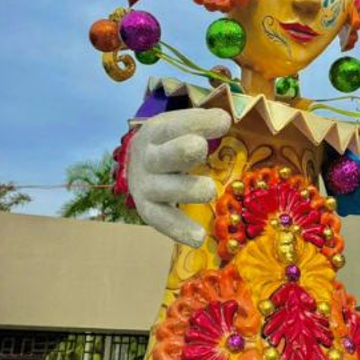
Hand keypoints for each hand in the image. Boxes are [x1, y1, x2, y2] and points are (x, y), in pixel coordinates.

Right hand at [128, 108, 230, 247]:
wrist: (135, 164)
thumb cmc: (169, 142)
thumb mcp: (179, 126)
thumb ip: (201, 123)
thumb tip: (224, 120)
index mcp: (155, 133)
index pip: (174, 126)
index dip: (197, 124)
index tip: (224, 122)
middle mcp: (148, 159)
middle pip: (163, 157)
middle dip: (180, 152)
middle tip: (199, 148)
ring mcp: (146, 186)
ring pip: (164, 190)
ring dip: (186, 190)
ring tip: (209, 191)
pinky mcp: (148, 210)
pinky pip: (162, 221)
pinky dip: (179, 230)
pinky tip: (199, 238)